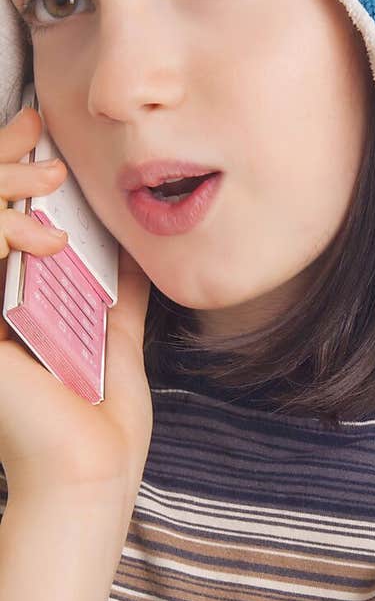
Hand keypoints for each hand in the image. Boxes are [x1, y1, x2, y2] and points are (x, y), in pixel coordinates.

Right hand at [0, 106, 152, 506]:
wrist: (88, 475)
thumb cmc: (101, 428)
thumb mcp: (114, 345)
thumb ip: (117, 301)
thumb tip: (136, 260)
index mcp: (8, 311)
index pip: (0, 226)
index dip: (11, 174)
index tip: (42, 137)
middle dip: (1, 161)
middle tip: (35, 125)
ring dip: (3, 186)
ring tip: (46, 171)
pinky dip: (3, 231)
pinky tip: (45, 232)